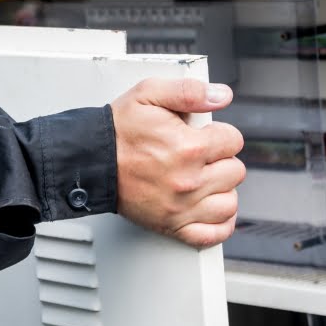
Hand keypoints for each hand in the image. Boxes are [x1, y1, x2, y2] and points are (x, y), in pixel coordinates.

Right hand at [111, 78, 245, 247]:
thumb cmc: (117, 131)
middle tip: (201, 156)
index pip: (234, 141)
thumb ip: (189, 91)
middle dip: (222, 159)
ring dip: (222, 190)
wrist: (90, 162)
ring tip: (206, 179)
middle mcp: (189, 181)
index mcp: (189, 148)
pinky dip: (219, 223)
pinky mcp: (172, 226)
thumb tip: (220, 95)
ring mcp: (182, 207)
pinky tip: (211, 208)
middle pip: (235, 171)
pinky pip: (213, 234)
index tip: (206, 135)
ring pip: (229, 202)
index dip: (221, 134)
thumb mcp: (149, 94)